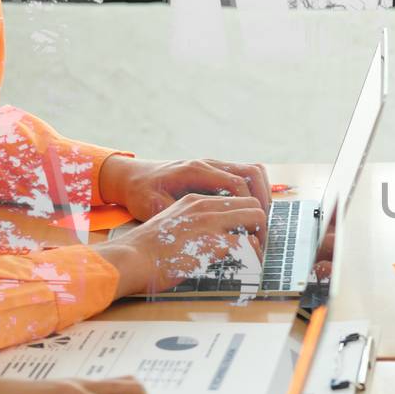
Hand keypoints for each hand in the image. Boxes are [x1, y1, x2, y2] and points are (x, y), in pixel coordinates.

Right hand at [95, 193, 267, 297]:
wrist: (130, 259)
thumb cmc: (146, 250)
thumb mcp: (171, 226)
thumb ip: (193, 225)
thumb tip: (212, 240)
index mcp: (194, 200)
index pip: (236, 197)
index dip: (247, 215)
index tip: (248, 232)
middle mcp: (205, 206)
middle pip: (253, 204)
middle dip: (260, 225)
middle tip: (257, 245)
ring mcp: (210, 222)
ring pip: (257, 218)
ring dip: (260, 238)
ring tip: (254, 256)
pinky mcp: (212, 242)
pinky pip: (248, 243)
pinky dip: (252, 255)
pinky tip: (245, 266)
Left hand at [100, 156, 270, 220]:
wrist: (130, 177)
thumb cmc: (140, 194)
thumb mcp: (153, 207)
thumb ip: (179, 215)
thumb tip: (201, 229)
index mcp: (195, 171)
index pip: (236, 184)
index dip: (250, 205)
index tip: (255, 227)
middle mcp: (208, 163)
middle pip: (252, 172)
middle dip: (264, 198)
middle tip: (264, 224)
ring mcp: (213, 164)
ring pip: (252, 170)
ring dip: (262, 192)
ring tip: (261, 217)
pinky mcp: (215, 170)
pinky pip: (245, 174)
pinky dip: (254, 190)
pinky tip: (250, 210)